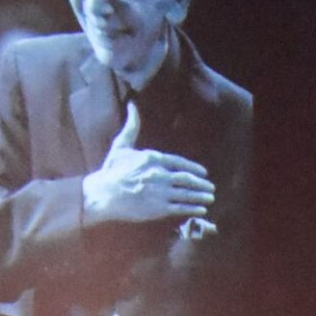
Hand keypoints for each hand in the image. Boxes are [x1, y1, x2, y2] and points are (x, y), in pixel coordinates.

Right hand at [81, 102, 215, 226]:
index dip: (194, 168)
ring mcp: (161, 192)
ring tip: (210, 197)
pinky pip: (180, 207)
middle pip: (187, 179)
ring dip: (201, 196)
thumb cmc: (111, 171)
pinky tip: (202, 209)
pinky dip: (193, 208)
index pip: (179, 162)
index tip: (204, 173)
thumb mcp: (121, 146)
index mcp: (153, 158)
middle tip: (211, 187)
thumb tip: (132, 106)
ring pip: (186, 193)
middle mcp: (160, 174)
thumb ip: (132, 127)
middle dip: (201, 184)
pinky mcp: (158, 208)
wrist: (104, 194)